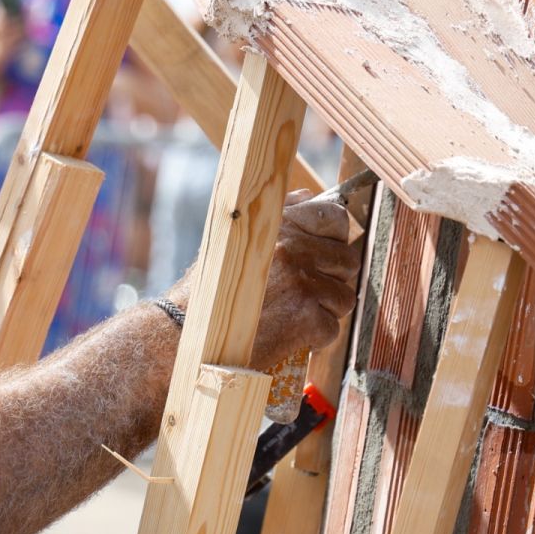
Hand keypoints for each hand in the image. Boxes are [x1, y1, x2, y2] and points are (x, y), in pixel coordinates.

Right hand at [164, 188, 363, 371]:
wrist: (188, 331)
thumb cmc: (211, 287)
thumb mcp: (236, 237)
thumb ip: (278, 213)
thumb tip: (308, 196)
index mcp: (280, 222)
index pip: (336, 219)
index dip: (334, 240)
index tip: (322, 255)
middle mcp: (294, 248)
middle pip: (346, 260)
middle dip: (331, 279)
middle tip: (304, 292)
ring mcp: (303, 283)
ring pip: (343, 297)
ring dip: (324, 310)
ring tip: (293, 313)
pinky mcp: (307, 319)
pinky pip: (332, 328)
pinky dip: (314, 337)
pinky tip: (289, 334)